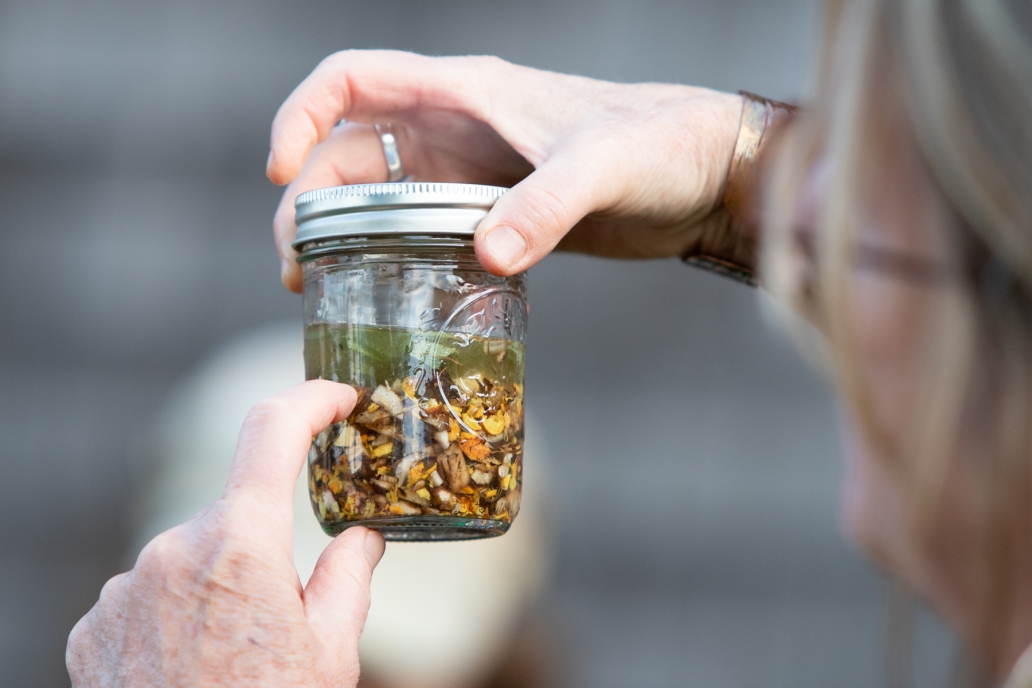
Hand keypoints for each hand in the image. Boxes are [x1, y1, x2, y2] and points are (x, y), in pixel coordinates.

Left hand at [66, 381, 384, 686]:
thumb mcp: (332, 653)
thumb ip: (348, 577)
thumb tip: (360, 537)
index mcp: (240, 546)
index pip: (272, 432)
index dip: (310, 401)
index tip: (336, 398)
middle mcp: (170, 550)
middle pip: (233, 514)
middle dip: (263, 546)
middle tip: (284, 613)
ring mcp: (124, 589)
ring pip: (187, 556)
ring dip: (217, 584)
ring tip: (233, 657)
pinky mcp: (91, 625)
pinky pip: (145, 595)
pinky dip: (174, 614)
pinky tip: (190, 667)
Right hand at [268, 50, 742, 290]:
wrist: (704, 173)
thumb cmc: (661, 141)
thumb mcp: (602, 165)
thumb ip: (546, 206)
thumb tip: (487, 255)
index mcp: (465, 92)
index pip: (352, 80)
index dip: (301, 115)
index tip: (279, 172)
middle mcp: (456, 128)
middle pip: (349, 152)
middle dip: (309, 200)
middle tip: (297, 265)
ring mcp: (472, 173)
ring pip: (379, 197)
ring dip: (341, 236)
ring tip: (319, 288)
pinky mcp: (495, 214)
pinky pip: (423, 232)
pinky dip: (393, 258)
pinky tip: (386, 297)